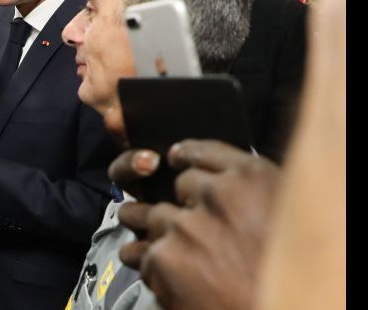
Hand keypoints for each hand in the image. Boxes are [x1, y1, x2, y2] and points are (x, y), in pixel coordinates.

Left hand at [121, 139, 279, 309]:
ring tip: (174, 255)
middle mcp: (218, 194)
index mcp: (253, 178)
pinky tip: (172, 282)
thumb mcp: (289, 218)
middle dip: (184, 205)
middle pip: (181, 185)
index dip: (187, 156)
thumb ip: (254, 193)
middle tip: (196, 229)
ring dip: (160, 234)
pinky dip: (153, 269)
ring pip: (154, 217)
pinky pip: (142, 254)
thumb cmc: (291, 277)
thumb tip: (226, 185)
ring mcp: (187, 225)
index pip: (204, 152)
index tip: (177, 158)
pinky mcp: (164, 258)